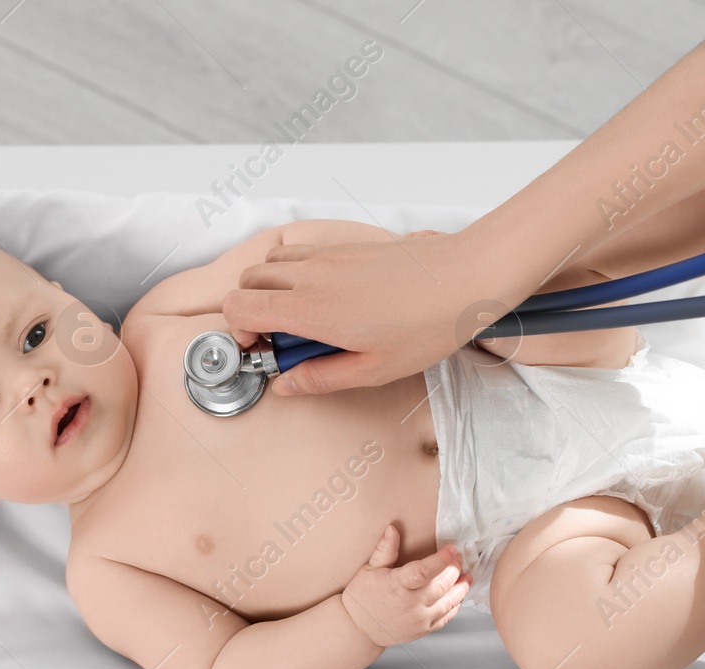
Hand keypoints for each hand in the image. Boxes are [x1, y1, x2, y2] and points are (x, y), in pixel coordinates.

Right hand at [222, 227, 503, 396]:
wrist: (465, 277)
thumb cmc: (428, 324)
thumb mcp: (373, 370)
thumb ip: (321, 378)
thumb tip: (287, 385)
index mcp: (310, 310)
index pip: (239, 306)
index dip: (239, 332)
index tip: (263, 350)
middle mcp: (311, 275)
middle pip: (248, 281)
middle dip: (251, 310)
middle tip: (282, 339)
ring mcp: (328, 255)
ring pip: (272, 263)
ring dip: (272, 289)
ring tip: (304, 318)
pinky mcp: (346, 246)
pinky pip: (301, 253)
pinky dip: (297, 273)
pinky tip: (329, 298)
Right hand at [341, 525, 471, 646]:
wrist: (358, 628)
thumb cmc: (362, 596)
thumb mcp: (369, 569)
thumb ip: (385, 550)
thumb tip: (393, 529)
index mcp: (397, 586)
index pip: (424, 572)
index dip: (442, 560)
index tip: (452, 549)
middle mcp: (410, 604)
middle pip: (442, 585)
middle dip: (454, 570)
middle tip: (458, 559)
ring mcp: (418, 619)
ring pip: (448, 602)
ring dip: (461, 588)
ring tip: (467, 576)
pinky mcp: (423, 630)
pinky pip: (446, 618)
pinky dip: (455, 606)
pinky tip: (458, 596)